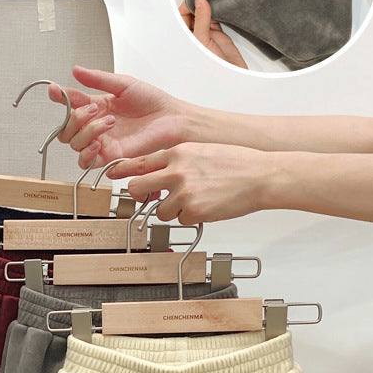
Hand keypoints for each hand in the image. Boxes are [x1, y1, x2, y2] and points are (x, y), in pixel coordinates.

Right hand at [49, 69, 189, 169]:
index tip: (55, 90)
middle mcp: (95, 126)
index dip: (59, 97)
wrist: (171, 119)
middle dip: (74, 118)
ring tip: (108, 122)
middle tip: (93, 109)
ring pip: (74, 144)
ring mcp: (101, 142)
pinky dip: (87, 153)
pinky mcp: (109, 156)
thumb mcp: (123, 84)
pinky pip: (86, 162)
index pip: (69, 104)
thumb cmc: (153, 102)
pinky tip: (98, 143)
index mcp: (97, 106)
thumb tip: (76, 70)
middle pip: (66, 129)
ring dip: (86, 132)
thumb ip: (97, 79)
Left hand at [110, 143, 272, 223]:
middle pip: (137, 187)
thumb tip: (157, 173)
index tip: (112, 174)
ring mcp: (183, 192)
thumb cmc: (236, 163)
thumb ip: (176, 161)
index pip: (138, 162)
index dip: (122, 170)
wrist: (260, 175)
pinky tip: (206, 207)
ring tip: (193, 201)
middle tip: (148, 199)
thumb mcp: (200, 152)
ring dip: (171, 210)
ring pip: (159, 210)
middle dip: (139, 196)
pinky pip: (180, 220)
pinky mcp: (193, 211)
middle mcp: (176, 171)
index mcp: (177, 153)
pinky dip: (190, 217)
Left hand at [179, 0, 247, 69]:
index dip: (187, 4)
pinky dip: (218, 9)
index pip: (181, 16)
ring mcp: (206, 33)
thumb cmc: (211, 69)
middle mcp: (193, 35)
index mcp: (184, 38)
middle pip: (192, 13)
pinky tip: (220, 2)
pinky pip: (216, 17)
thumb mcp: (202, 41)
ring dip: (208, 5)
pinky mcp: (219, 33)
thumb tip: (199, 0)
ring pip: (204, 13)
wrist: (232, 77)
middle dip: (197, 2)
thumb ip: (201, 20)